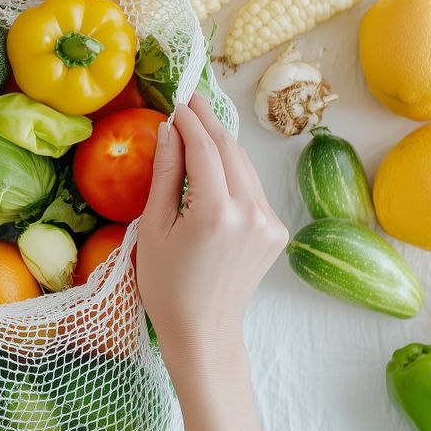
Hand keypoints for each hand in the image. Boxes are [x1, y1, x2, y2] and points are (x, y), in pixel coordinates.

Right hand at [136, 95, 287, 353]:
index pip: (204, 148)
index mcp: (215, 213)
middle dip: (209, 121)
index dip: (190, 120)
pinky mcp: (276, 230)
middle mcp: (250, 213)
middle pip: (229, 150)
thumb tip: (168, 130)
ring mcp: (268, 222)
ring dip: (222, 142)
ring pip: (244, 166)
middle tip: (189, 99)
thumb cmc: (167, 285)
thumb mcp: (154, 228)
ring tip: (200, 124)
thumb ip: (166, 174)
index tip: (176, 101)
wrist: (204, 331)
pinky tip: (215, 163)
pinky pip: (252, 188)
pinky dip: (233, 170)